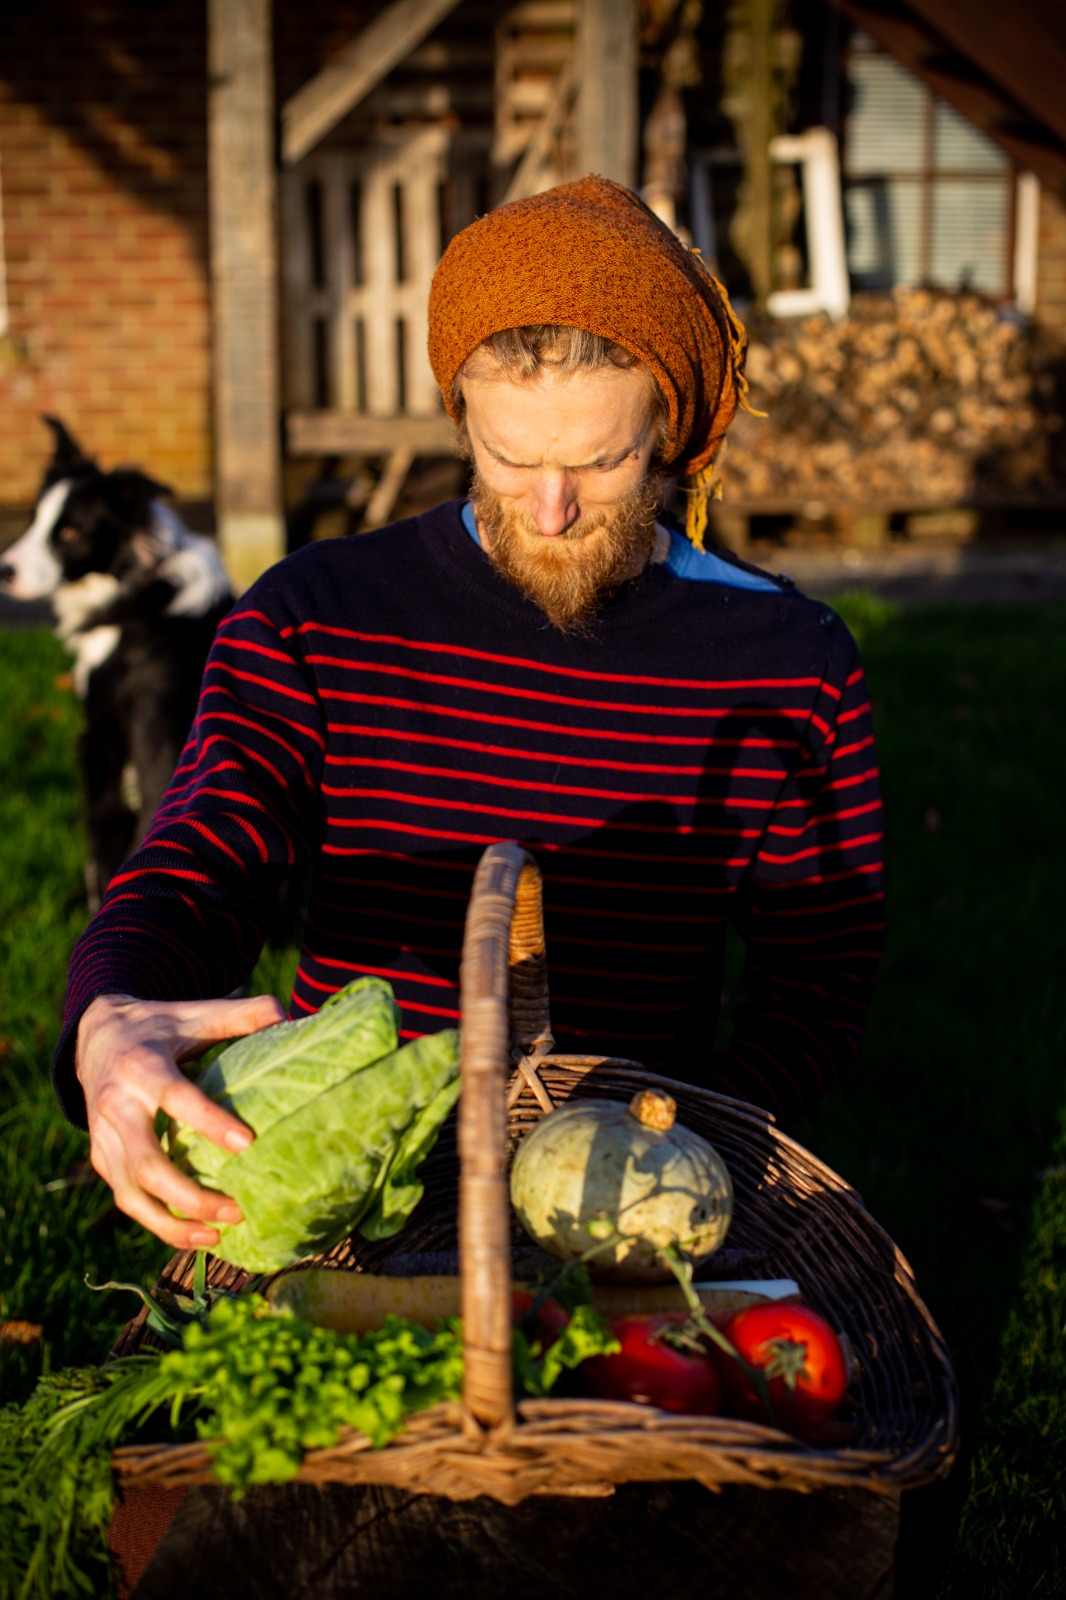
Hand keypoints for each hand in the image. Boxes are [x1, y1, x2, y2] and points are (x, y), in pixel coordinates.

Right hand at [76, 991, 286, 1249]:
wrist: (95, 1035)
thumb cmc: (160, 1026)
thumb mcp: (194, 1012)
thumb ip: (241, 1014)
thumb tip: (290, 1017)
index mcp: (142, 1066)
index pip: (177, 1097)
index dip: (209, 1121)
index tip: (247, 1143)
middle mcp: (117, 1105)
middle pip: (148, 1163)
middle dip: (191, 1195)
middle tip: (238, 1211)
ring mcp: (103, 1137)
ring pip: (131, 1192)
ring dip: (172, 1223)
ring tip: (218, 1237)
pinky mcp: (101, 1158)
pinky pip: (126, 1198)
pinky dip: (157, 1223)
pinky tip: (195, 1234)